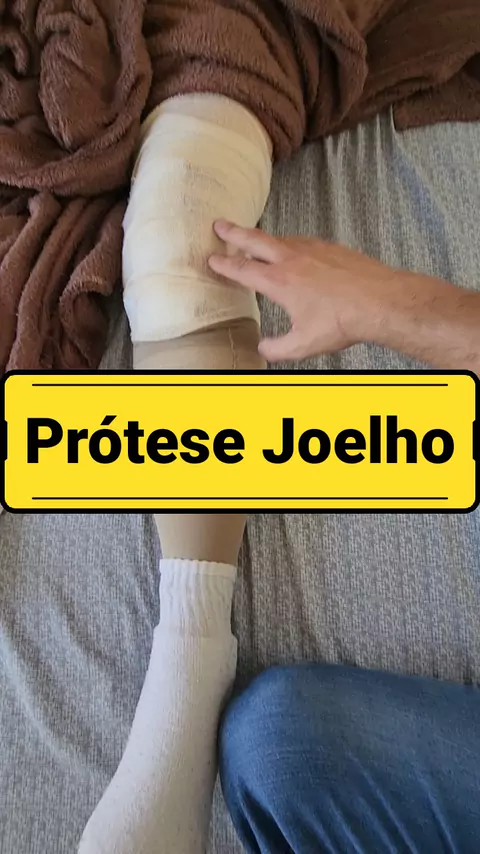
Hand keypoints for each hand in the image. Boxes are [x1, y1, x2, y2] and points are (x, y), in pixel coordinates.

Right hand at [208, 220, 396, 361]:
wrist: (379, 300)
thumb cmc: (342, 321)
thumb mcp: (303, 344)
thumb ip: (277, 348)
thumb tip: (262, 349)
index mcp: (278, 282)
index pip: (242, 270)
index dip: (223, 265)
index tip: (212, 259)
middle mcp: (291, 259)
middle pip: (255, 240)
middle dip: (233, 232)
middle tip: (219, 225)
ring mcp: (313, 249)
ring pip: (280, 239)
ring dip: (263, 238)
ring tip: (255, 240)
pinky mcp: (331, 248)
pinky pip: (303, 241)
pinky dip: (290, 242)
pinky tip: (293, 249)